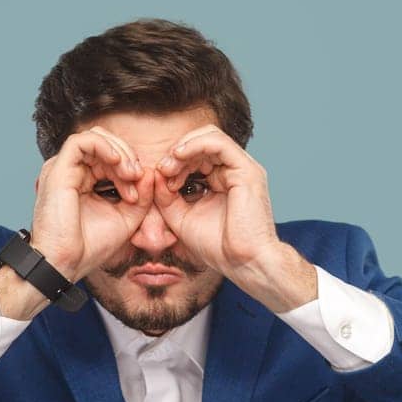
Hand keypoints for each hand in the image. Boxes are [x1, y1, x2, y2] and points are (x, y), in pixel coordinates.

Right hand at [30, 126, 155, 283]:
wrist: (65, 265)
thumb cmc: (88, 248)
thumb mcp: (126, 219)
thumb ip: (140, 197)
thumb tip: (150, 173)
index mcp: (82, 180)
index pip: (109, 157)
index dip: (130, 166)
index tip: (139, 192)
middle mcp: (70, 171)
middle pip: (104, 143)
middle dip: (127, 157)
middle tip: (138, 178)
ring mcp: (62, 169)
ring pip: (94, 138)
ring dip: (119, 153)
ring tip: (130, 174)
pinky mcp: (57, 170)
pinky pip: (81, 142)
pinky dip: (104, 147)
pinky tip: (118, 163)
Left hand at [152, 125, 281, 278]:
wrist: (244, 264)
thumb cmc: (219, 247)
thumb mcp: (182, 218)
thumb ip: (167, 196)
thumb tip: (155, 173)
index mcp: (222, 180)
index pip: (196, 156)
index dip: (174, 162)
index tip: (159, 181)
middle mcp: (234, 171)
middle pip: (201, 142)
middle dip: (176, 154)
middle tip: (161, 171)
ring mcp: (243, 168)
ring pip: (209, 137)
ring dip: (183, 149)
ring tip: (168, 166)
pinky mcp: (247, 170)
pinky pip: (218, 143)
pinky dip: (194, 146)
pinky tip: (178, 157)